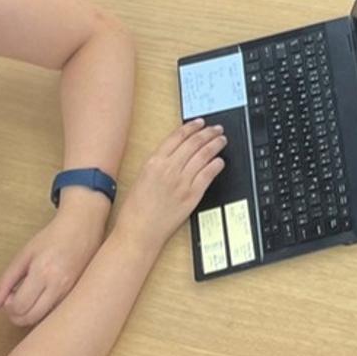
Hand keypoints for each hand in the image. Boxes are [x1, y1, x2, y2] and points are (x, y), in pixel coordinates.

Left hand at [0, 194, 108, 325]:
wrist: (82, 228)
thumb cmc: (53, 238)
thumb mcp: (24, 255)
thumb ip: (5, 281)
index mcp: (43, 273)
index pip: (20, 307)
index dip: (8, 306)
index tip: (9, 295)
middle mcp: (58, 285)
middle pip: (30, 318)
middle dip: (16, 315)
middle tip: (15, 299)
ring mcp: (69, 292)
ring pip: (43, 318)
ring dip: (30, 313)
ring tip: (29, 295)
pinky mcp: (75, 294)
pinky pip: (54, 312)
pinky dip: (43, 309)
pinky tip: (43, 294)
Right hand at [116, 120, 226, 254]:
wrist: (139, 233)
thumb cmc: (135, 210)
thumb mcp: (141, 178)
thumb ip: (158, 164)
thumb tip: (175, 153)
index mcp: (154, 162)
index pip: (177, 137)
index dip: (192, 127)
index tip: (200, 123)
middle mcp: (169, 169)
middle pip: (194, 143)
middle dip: (208, 133)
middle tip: (216, 129)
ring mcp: (182, 182)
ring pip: (204, 156)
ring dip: (215, 145)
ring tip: (221, 140)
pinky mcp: (192, 195)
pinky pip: (208, 175)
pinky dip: (216, 165)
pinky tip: (220, 161)